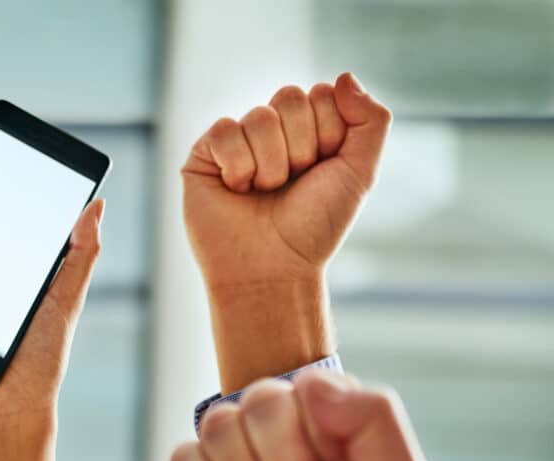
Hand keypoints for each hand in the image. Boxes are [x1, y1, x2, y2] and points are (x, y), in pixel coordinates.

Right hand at [182, 72, 390, 290]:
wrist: (272, 268)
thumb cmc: (313, 227)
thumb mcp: (360, 173)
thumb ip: (372, 120)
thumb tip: (344, 76)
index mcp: (308, 131)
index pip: (322, 94)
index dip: (327, 134)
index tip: (320, 171)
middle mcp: (272, 132)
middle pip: (290, 97)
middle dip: (298, 147)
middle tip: (290, 183)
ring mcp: (236, 142)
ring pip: (258, 117)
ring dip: (269, 165)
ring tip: (262, 193)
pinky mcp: (203, 156)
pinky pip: (224, 131)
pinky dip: (238, 167)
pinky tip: (236, 191)